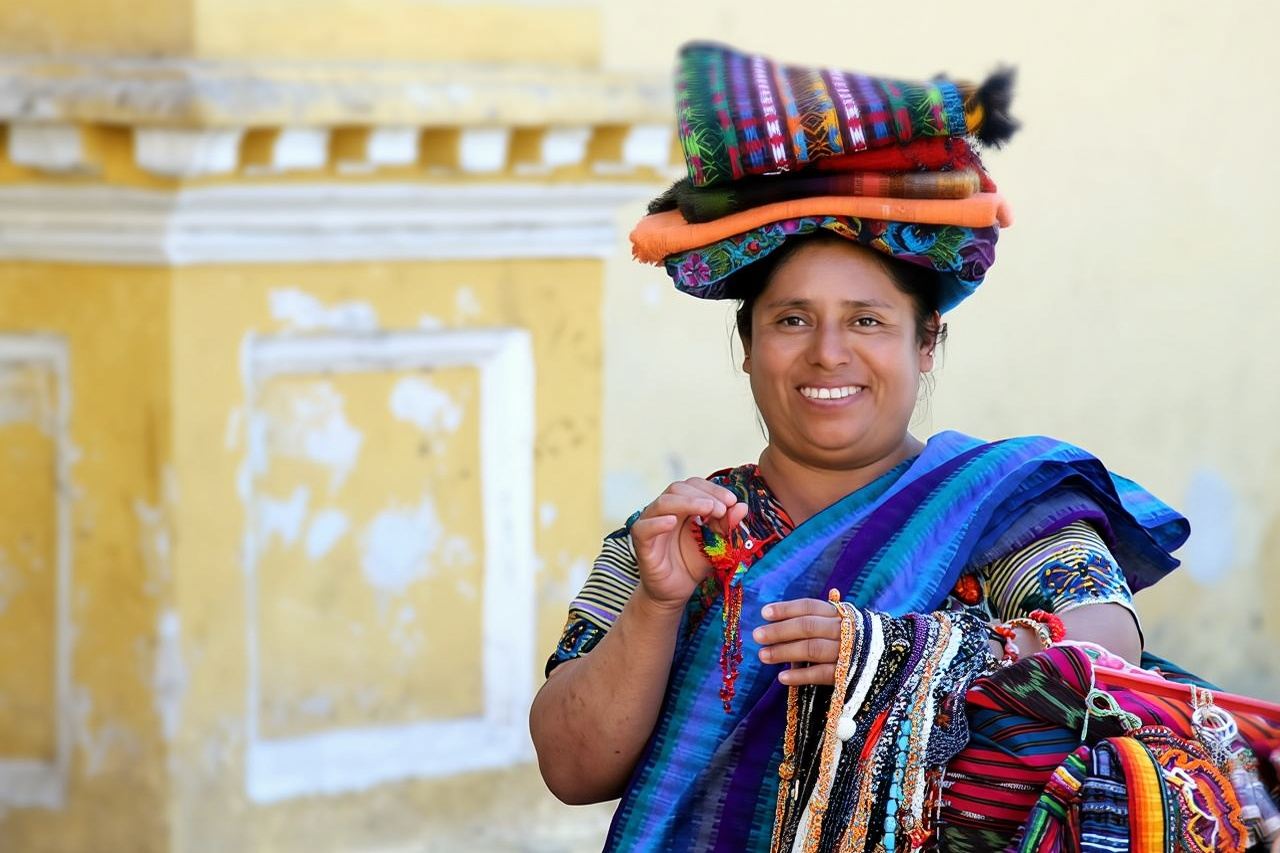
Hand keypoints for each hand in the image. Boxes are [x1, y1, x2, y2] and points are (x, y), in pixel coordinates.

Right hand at [630, 478, 748, 612]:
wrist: (674, 592)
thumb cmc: (692, 564)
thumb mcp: (716, 544)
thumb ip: (726, 526)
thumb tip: (742, 506)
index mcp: (681, 506)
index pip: (693, 486)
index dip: (712, 489)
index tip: (732, 501)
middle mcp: (664, 511)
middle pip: (677, 489)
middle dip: (703, 495)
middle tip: (722, 509)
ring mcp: (650, 524)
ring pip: (662, 503)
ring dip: (688, 503)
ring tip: (709, 510)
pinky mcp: (641, 543)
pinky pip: (644, 528)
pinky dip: (657, 523)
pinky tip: (672, 522)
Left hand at [752, 597, 844, 685]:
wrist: (883, 660)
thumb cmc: (849, 640)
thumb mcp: (836, 625)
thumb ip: (812, 622)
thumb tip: (774, 624)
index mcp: (839, 614)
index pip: (810, 607)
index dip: (786, 609)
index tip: (764, 613)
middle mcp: (844, 630)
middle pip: (808, 626)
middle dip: (780, 630)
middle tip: (757, 635)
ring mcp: (848, 652)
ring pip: (813, 649)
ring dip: (785, 652)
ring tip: (763, 655)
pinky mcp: (849, 675)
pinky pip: (822, 674)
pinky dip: (801, 676)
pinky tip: (782, 677)